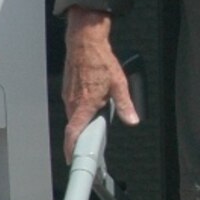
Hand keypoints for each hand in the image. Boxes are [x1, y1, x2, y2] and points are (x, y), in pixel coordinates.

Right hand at [62, 7, 139, 158]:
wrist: (84, 42)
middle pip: (75, 126)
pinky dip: (81, 109)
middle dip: (83, 135)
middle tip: (93, 139)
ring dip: (83, 120)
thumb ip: (125, 105)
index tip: (71, 158)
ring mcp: (68, 96)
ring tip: (97, 115)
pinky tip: (93, 101)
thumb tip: (132, 119)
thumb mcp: (119, 83)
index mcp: (85, 103)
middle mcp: (73, 102)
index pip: (73, 132)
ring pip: (74, 115)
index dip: (70, 148)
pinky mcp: (68, 90)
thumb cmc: (99, 60)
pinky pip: (73, 105)